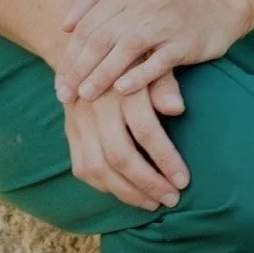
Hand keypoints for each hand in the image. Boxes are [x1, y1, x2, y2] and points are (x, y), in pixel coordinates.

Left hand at [53, 0, 251, 105]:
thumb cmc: (163, 7)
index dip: (70, 54)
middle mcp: (142, 2)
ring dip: (103, 73)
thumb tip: (65, 25)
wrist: (216, 5)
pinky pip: (159, 60)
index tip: (58, 81)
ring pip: (126, 48)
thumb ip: (94, 2)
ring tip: (85, 95)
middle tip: (64, 94)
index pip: (87, 24)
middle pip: (102, 36)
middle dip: (79, 67)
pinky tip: (122, 91)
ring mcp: (164, 22)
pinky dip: (139, 75)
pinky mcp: (185, 41)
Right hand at [61, 66, 190, 210]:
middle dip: (148, 183)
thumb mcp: (152, 60)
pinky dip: (105, 186)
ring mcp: (78, 120)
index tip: (184, 180)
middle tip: (172, 199)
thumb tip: (177, 108)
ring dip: (127, 192)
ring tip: (153, 203)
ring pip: (98, 167)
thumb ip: (164, 84)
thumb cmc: (134, 58)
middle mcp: (95, 104)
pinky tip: (128, 193)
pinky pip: (83, 168)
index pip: (145, 130)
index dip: (165, 159)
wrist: (89, 49)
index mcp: (120, 86)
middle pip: (120, 155)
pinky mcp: (70, 131)